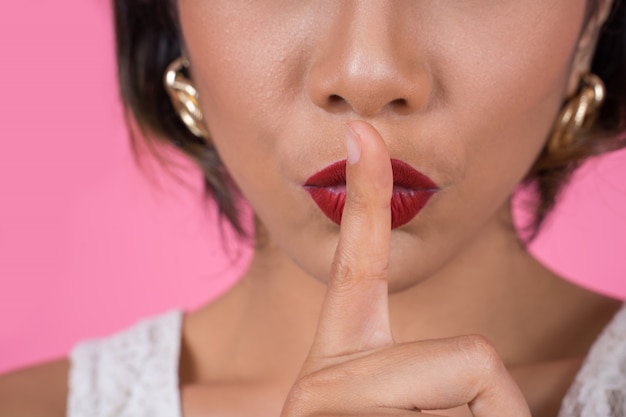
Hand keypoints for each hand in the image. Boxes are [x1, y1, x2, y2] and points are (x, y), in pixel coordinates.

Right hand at [281, 121, 530, 416]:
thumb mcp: (412, 409)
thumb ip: (444, 372)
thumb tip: (485, 355)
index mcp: (346, 357)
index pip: (359, 264)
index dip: (366, 199)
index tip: (362, 134)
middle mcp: (325, 378)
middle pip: (473, 356)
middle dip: (483, 404)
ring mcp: (324, 403)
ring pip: (480, 394)